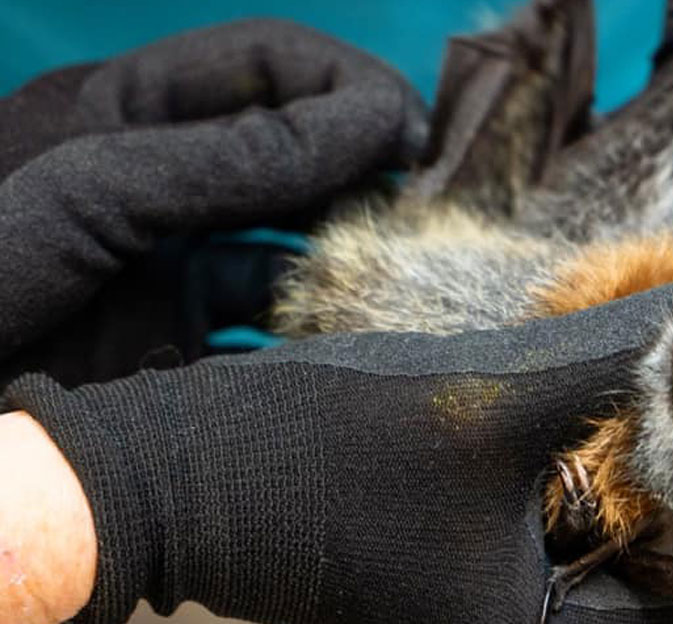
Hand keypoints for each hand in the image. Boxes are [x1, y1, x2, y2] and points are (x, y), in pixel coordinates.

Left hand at [0, 19, 426, 387]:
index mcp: (124, 115)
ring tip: (404, 289)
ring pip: (292, 253)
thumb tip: (376, 122)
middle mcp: (157, 188)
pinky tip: (351, 352)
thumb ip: (227, 156)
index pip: (271, 65)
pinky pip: (268, 340)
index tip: (418, 142)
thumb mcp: (87, 194)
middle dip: (366, 179)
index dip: (351, 87)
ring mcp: (165, 274)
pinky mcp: (172, 356)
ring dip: (350, 266)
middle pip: (294, 158)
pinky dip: (314, 344)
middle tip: (432, 220)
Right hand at [3, 267, 672, 623]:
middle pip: (661, 565)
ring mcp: (492, 606)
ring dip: (646, 460)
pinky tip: (611, 398)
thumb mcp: (492, 404)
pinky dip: (590, 463)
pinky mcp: (459, 564)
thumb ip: (622, 360)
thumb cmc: (327, 457)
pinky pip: (557, 519)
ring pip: (608, 535)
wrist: (182, 473)